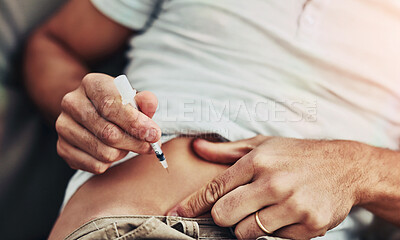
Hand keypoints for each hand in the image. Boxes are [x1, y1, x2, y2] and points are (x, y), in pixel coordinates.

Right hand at [56, 73, 160, 173]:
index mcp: (91, 84)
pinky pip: (95, 165)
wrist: (97, 114)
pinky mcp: (62, 147)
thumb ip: (145, 101)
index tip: (154, 134)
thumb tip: (150, 103)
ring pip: (103, 152)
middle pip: (108, 133)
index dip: (135, 122)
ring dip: (123, 153)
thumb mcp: (134, 99)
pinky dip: (110, 163)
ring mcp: (63, 126)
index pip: (111, 105)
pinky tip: (113, 151)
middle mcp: (72, 102)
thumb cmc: (120, 106)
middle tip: (149, 146)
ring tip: (127, 144)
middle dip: (135, 143)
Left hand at [168, 136, 367, 238]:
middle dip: (224, 216)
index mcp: (257, 161)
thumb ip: (226, 150)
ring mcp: (292, 206)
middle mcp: (273, 183)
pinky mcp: (309, 225)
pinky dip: (276, 231)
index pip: (215, 188)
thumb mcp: (262, 145)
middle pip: (224, 215)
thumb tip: (196, 147)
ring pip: (247, 232)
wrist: (344, 166)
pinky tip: (286, 214)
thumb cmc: (296, 154)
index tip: (176, 215)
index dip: (192, 205)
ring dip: (249, 225)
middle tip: (236, 208)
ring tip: (264, 209)